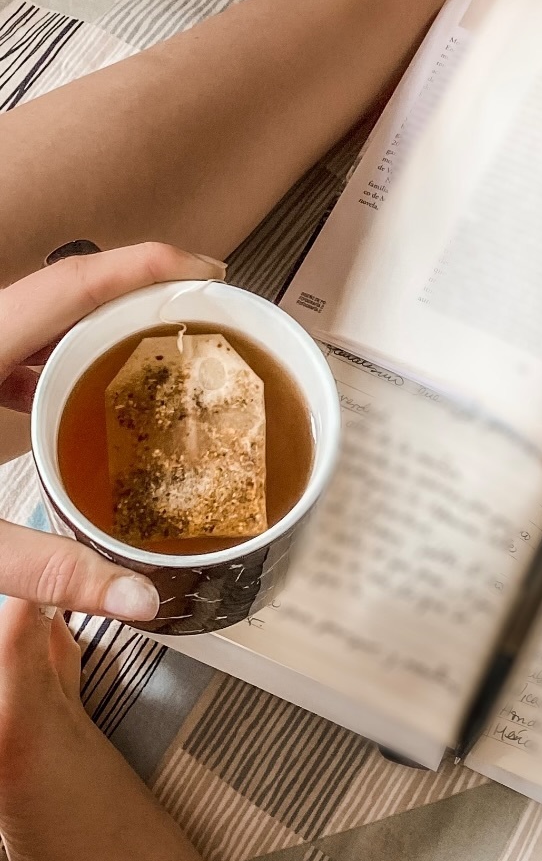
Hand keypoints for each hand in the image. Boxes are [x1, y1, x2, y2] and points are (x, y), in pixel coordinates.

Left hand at [1, 243, 225, 618]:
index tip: (203, 267)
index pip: (74, 286)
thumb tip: (132, 594)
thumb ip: (46, 566)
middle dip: (136, 299)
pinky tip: (70, 402)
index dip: (147, 266)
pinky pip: (9, 351)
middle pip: (64, 295)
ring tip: (150, 361)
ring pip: (34, 322)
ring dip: (93, 333)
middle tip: (195, 318)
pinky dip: (51, 364)